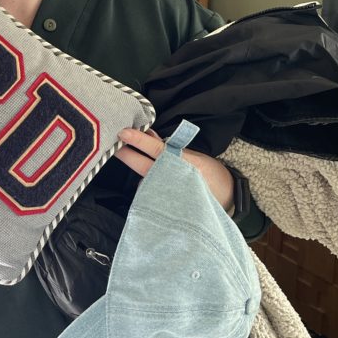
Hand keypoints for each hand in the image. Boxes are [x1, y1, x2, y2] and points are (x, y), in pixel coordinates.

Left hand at [116, 127, 234, 211]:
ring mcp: (169, 194)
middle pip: (144, 166)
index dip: (140, 141)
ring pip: (144, 179)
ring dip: (135, 166)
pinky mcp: (166, 205)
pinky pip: (149, 190)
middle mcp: (175, 179)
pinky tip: (142, 172)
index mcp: (185, 164)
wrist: (225, 199)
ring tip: (125, 153)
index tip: (124, 133)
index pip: (158, 150)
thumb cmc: (209, 173)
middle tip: (111, 144)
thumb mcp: (194, 155)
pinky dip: (145, 180)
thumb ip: (171, 146)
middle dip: (126, 154)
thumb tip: (149, 133)